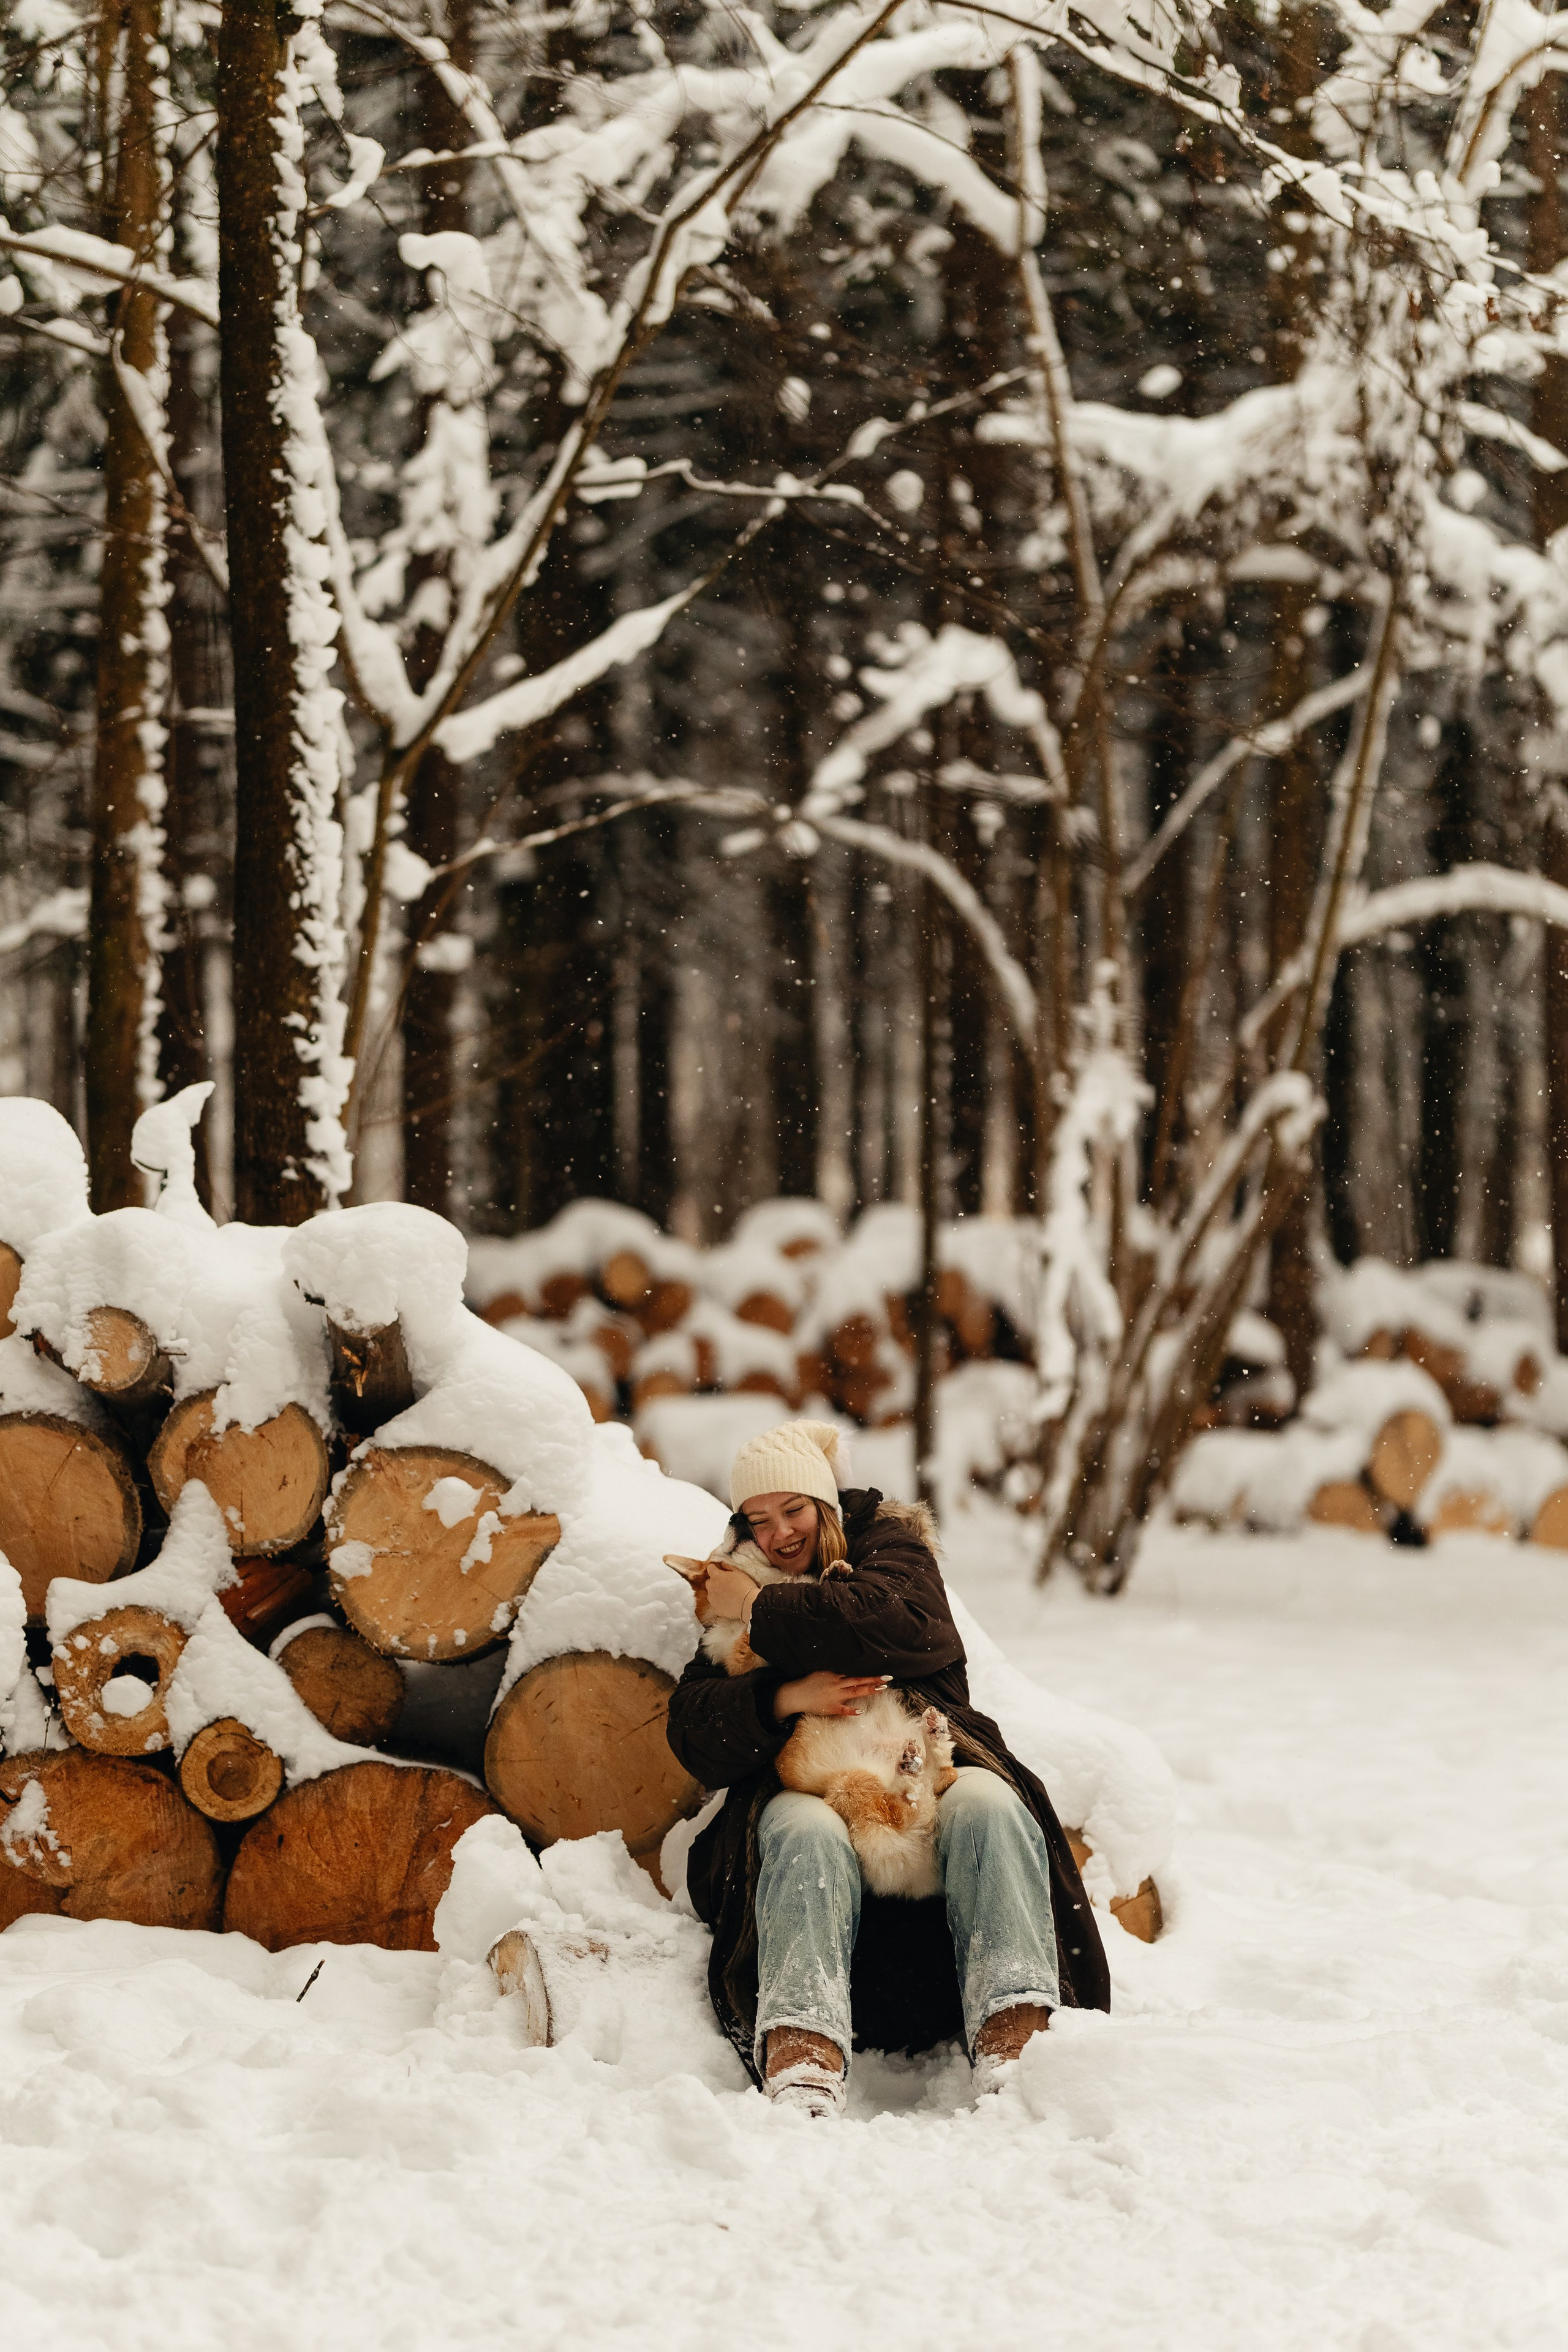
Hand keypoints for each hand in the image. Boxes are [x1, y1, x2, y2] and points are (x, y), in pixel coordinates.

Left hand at [701, 1563, 758, 1620]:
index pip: (710, 1568)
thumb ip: (728, 1566)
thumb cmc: (745, 1586)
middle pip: (709, 1581)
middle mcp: (711, 1587)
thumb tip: (722, 1564)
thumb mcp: (738, 1572)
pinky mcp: (715, 1609)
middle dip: (715, 1580)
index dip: (715, 1567)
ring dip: (716, 1592)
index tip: (720, 1569)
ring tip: (728, 1594)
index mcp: (716, 1576)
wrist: (748, 1604)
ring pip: (711, 1593)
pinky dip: (719, 1602)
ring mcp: (712, 1599)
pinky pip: (715, 1603)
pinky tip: (728, 1602)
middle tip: (726, 1583)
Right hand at [775, 1672, 890, 1721]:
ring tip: (881, 1689)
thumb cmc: (808, 1684)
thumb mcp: (821, 1675)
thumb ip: (834, 1677)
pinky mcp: (830, 1707)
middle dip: (873, 1680)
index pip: (855, 1677)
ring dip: (868, 1689)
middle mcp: (836, 1684)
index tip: (882, 1677)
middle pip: (858, 1681)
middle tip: (887, 1679)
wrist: (795, 1694)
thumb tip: (845, 1678)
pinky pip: (843, 1709)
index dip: (869, 1677)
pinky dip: (852, 1710)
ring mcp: (834, 1696)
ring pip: (854, 1691)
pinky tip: (861, 1710)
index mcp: (835, 1676)